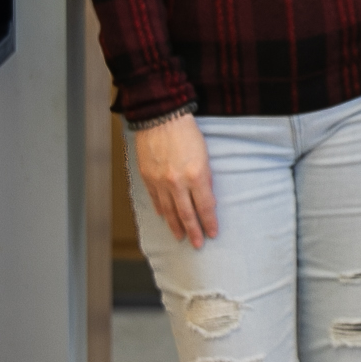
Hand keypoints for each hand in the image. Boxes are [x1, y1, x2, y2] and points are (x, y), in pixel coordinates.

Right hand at [131, 114, 218, 248]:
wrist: (161, 117)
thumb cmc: (186, 132)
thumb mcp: (204, 155)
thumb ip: (205, 179)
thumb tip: (206, 199)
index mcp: (196, 175)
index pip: (205, 207)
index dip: (209, 222)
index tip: (213, 233)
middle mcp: (177, 182)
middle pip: (187, 214)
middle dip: (194, 231)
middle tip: (198, 244)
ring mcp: (160, 181)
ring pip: (169, 211)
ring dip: (176, 226)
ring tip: (181, 237)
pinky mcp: (148, 177)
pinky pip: (155, 199)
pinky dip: (161, 210)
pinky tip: (165, 217)